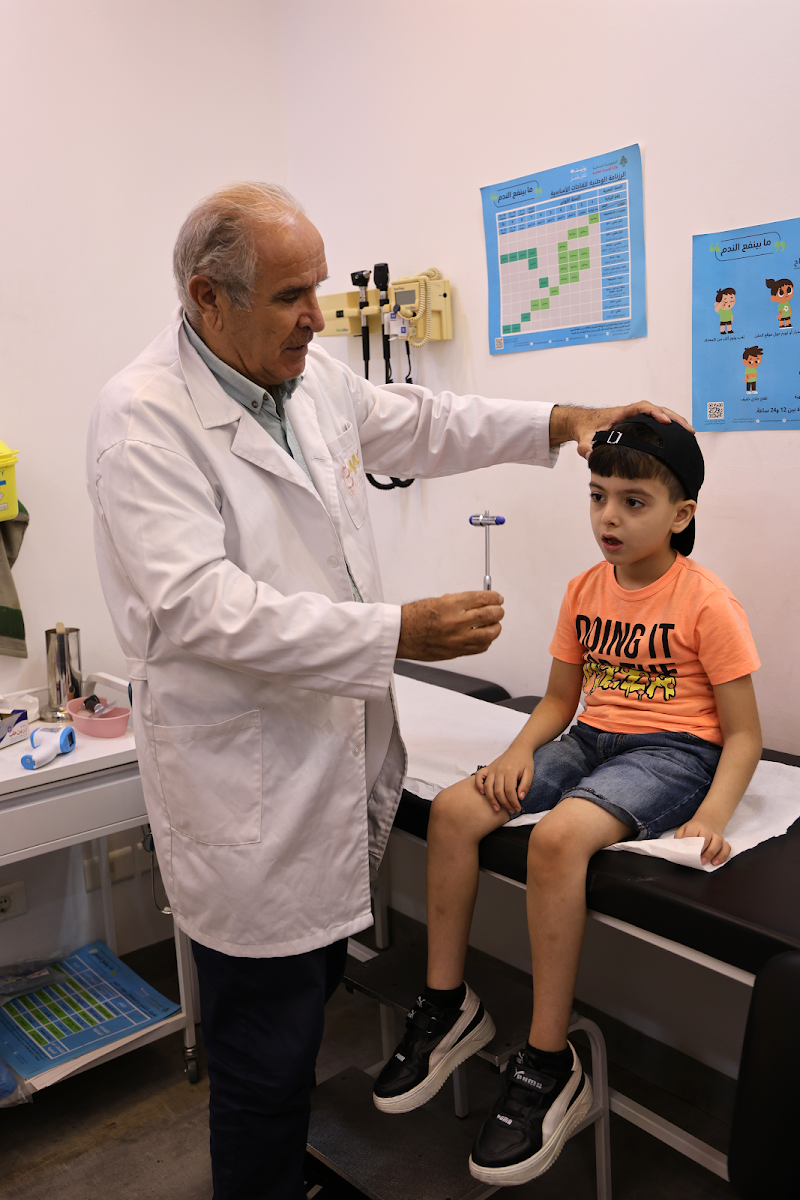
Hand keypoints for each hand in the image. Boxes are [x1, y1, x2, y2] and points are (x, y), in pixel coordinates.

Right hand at [397, 591, 503, 660]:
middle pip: (490, 615)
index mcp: (450, 605)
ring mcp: (457, 639)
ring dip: (496, 627)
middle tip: (498, 609)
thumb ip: (460, 602)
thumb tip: (478, 601)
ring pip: (490, 634)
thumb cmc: (414, 617)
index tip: (497, 598)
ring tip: (494, 624)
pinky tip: (484, 637)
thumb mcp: (438, 600)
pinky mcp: (456, 652)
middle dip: (498, 611)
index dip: (494, 597)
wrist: (401, 634)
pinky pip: (480, 648)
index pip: (482, 598)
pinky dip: (486, 641)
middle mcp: (456, 622)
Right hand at [475, 747, 532, 815]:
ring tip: (497, 808)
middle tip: (510, 810)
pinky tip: (483, 793)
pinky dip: (479, 784)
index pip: (510, 791)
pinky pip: (479, 776)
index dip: (513, 802)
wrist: (519, 748)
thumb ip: (526, 785)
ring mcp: (492, 769)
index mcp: (511, 771)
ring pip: (488, 787)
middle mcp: (499, 770)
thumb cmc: (525, 761)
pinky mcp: (488, 767)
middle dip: (504, 804)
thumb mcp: (530, 772)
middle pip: (499, 791)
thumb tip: (520, 798)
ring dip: (491, 799)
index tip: (517, 808)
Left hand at [550, 403, 694, 458]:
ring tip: (689, 433)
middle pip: (658, 409)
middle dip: (674, 418)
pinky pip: (655, 422)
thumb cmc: (584, 428)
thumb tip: (591, 455)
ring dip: (675, 421)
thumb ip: (586, 447)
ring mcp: (635, 418)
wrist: (581, 423)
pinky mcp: (636, 424)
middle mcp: (631, 413)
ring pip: (660, 414)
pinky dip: (668, 427)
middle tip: (688, 429)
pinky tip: (677, 437)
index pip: (642, 408)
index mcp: (621, 413)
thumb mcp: (584, 439)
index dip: (655, 412)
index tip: (665, 421)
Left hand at [674, 819, 730, 865]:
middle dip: (701, 850)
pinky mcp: (723, 841)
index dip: (689, 843)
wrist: (708, 820)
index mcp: (695, 826)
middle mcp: (707, 830)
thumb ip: (680, 838)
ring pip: (718, 842)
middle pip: (706, 838)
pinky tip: (715, 862)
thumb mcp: (683, 830)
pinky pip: (727, 848)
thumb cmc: (693, 829)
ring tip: (704, 862)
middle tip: (696, 859)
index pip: (691, 834)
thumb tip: (678, 849)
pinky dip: (723, 855)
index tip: (686, 852)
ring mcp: (717, 835)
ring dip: (711, 853)